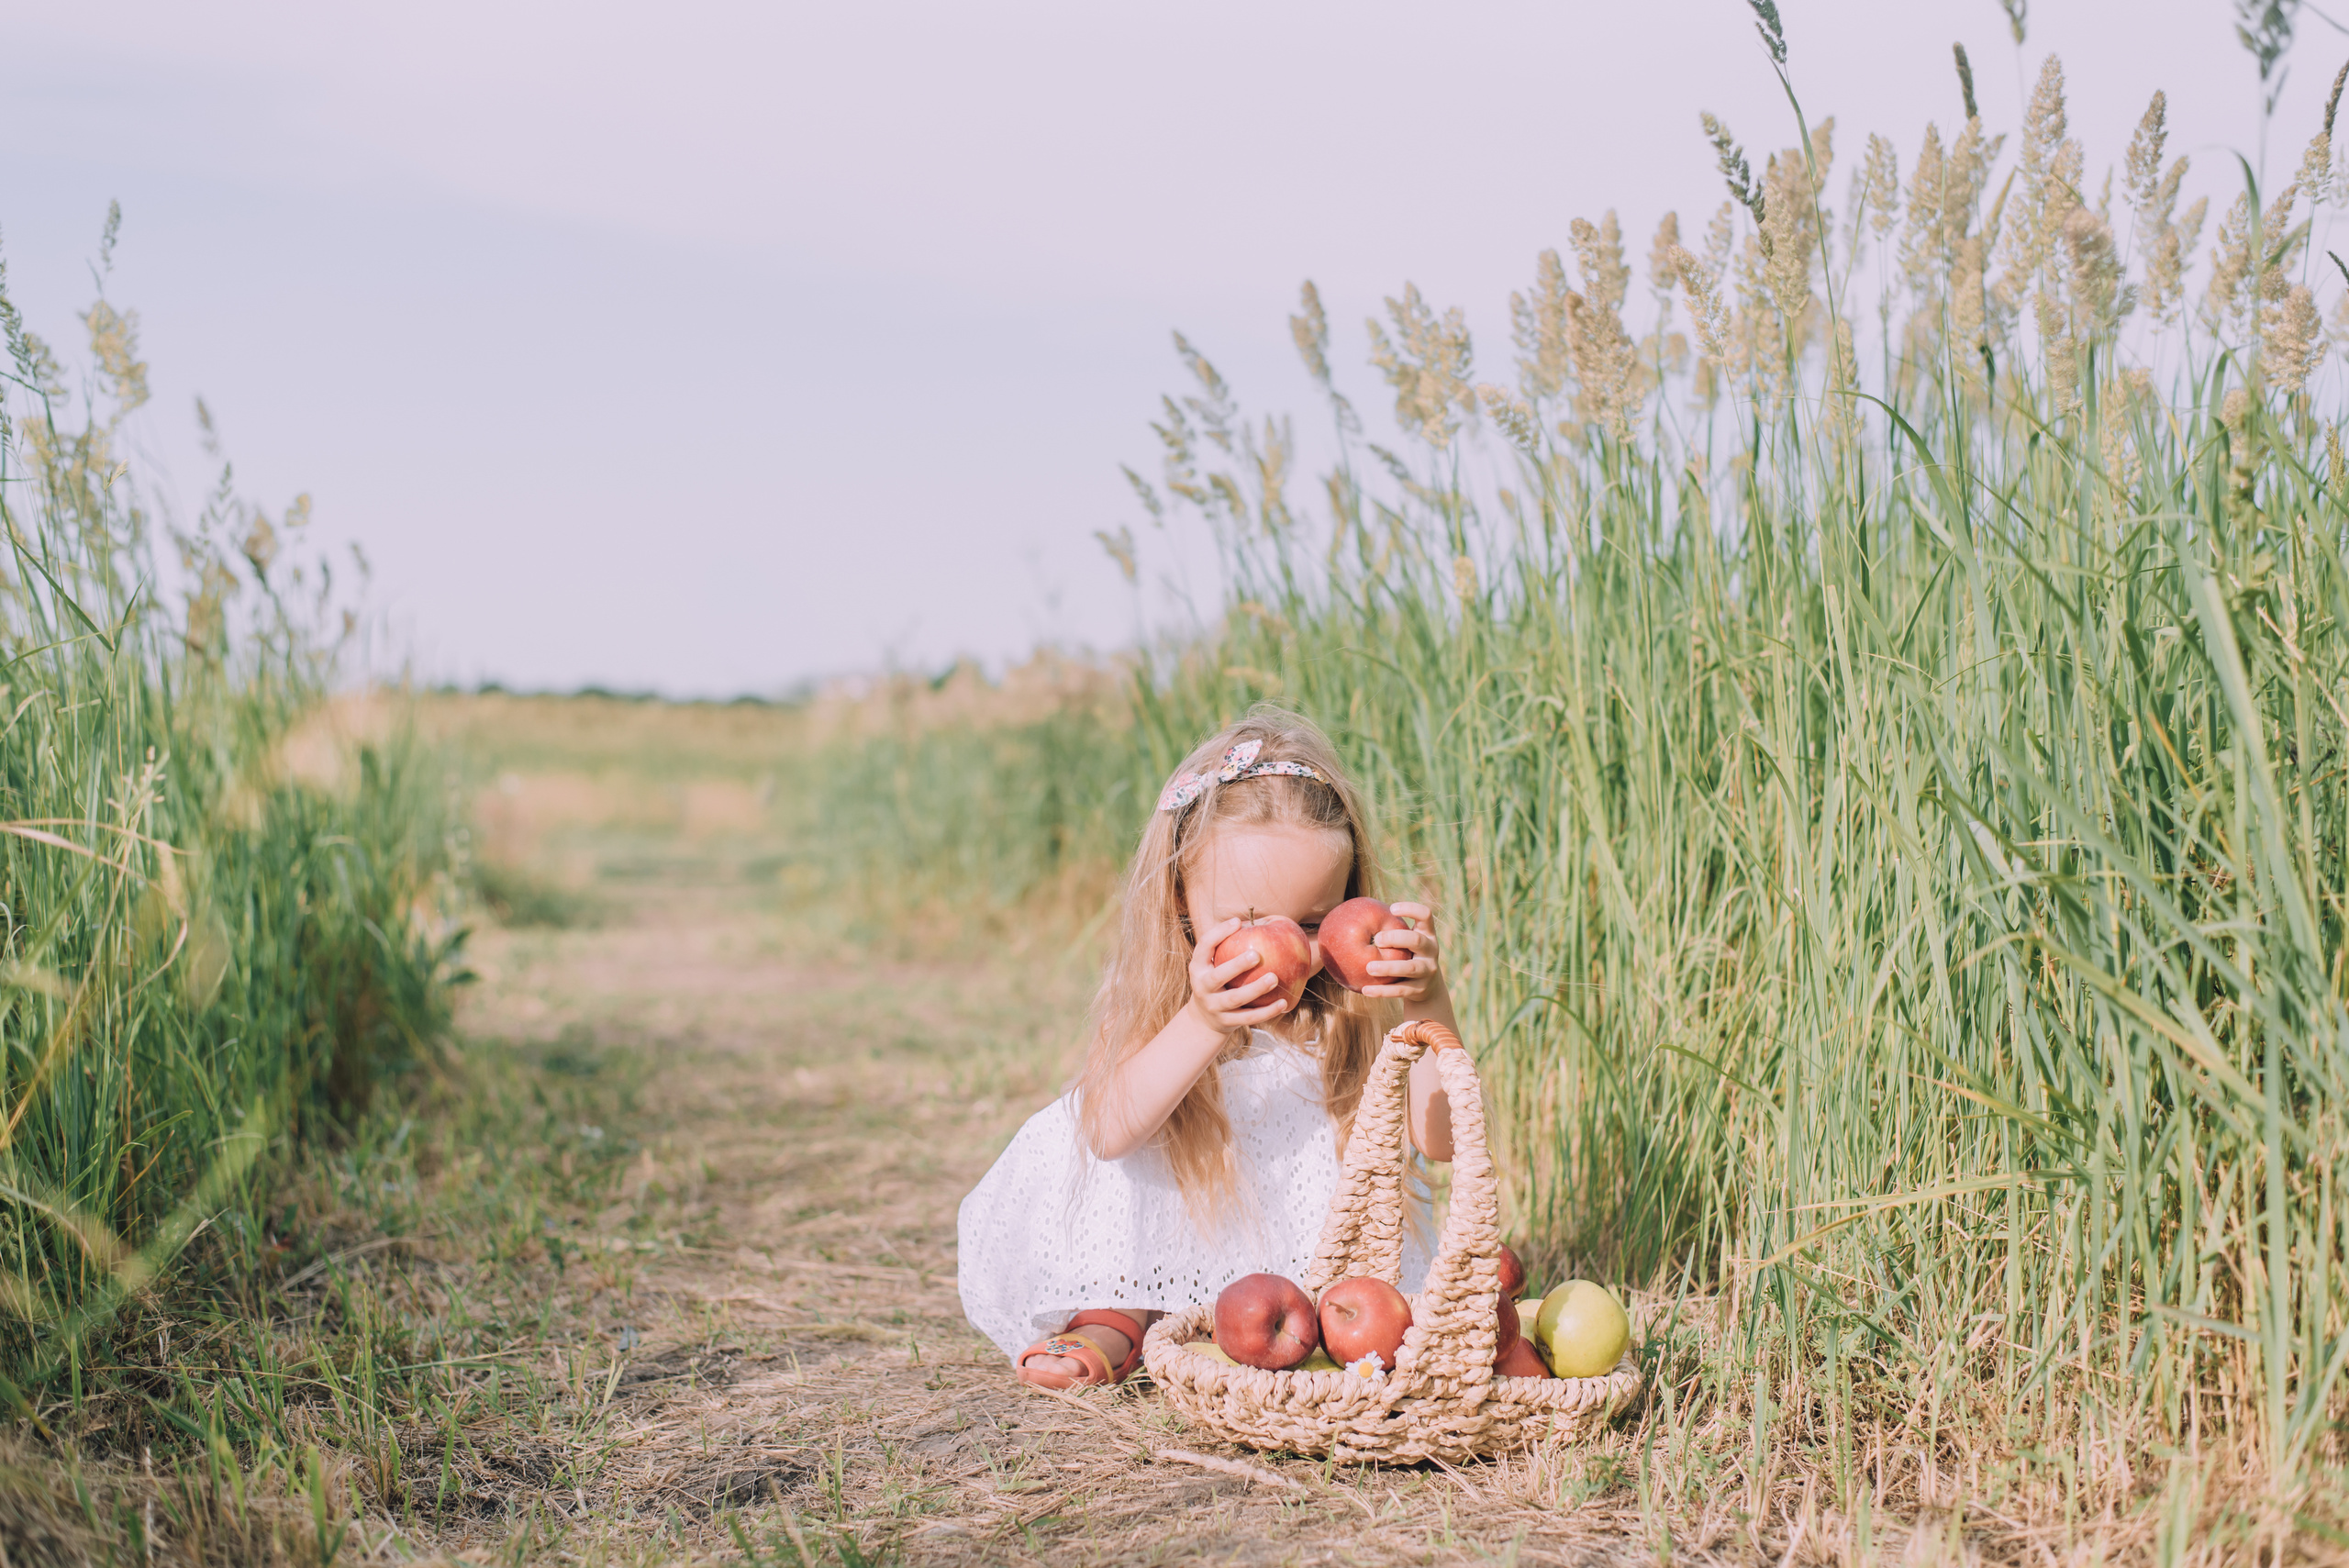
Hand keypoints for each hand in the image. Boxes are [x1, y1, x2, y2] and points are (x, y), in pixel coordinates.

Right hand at [1184, 915, 1292, 1034]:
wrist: (1204, 1020)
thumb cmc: (1217, 981)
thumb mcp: (1213, 964)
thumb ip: (1228, 947)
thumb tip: (1261, 920)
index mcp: (1198, 967)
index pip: (1204, 946)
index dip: (1219, 933)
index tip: (1237, 922)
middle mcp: (1202, 987)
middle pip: (1218, 977)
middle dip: (1236, 966)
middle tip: (1257, 955)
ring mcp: (1214, 1006)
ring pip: (1235, 999)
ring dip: (1255, 989)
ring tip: (1274, 978)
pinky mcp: (1227, 1022)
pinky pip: (1249, 1017)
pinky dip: (1267, 1011)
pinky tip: (1283, 1003)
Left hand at [1362, 901, 1445, 1002]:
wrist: (1428, 987)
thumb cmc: (1407, 955)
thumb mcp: (1405, 942)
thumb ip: (1389, 931)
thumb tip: (1353, 918)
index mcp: (1427, 934)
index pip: (1425, 915)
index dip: (1411, 909)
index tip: (1392, 909)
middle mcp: (1431, 951)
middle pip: (1417, 940)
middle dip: (1396, 938)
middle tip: (1376, 939)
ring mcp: (1428, 971)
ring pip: (1410, 968)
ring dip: (1388, 967)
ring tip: (1369, 968)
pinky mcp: (1421, 989)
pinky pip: (1400, 990)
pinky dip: (1382, 991)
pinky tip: (1365, 990)